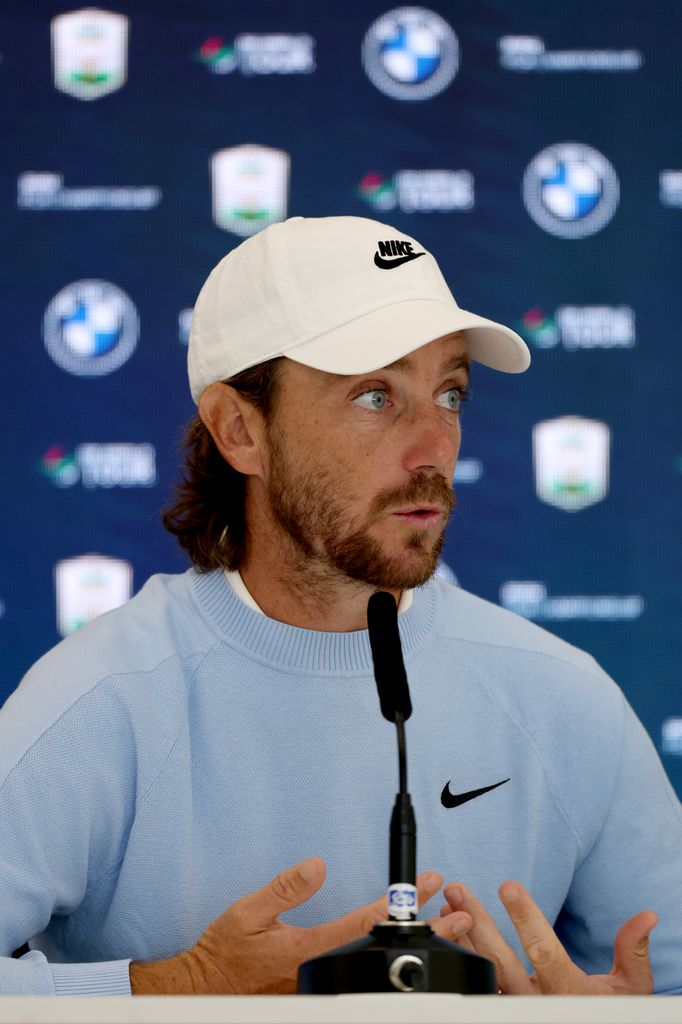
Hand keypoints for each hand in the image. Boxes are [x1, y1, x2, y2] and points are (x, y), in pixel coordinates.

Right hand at [133, 857, 471, 993]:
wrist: (209, 991)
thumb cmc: (226, 952)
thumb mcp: (247, 911)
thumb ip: (284, 888)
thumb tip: (317, 865)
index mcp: (310, 947)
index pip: (366, 920)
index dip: (401, 901)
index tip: (429, 881)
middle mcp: (325, 969)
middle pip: (385, 947)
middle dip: (427, 929)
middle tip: (462, 912)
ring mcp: (326, 984)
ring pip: (381, 965)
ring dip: (417, 945)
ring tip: (449, 927)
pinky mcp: (322, 990)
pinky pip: (366, 976)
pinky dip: (394, 962)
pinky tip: (414, 953)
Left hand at [440, 881, 657, 994]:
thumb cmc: (612, 1010)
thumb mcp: (632, 988)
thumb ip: (632, 951)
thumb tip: (647, 916)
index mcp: (569, 993)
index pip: (544, 951)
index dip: (526, 918)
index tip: (508, 886)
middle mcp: (538, 1003)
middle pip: (502, 961)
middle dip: (479, 922)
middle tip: (459, 889)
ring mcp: (518, 1008)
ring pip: (484, 973)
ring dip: (464, 936)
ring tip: (447, 902)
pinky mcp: (504, 1008)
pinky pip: (479, 984)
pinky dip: (462, 955)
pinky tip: (449, 928)